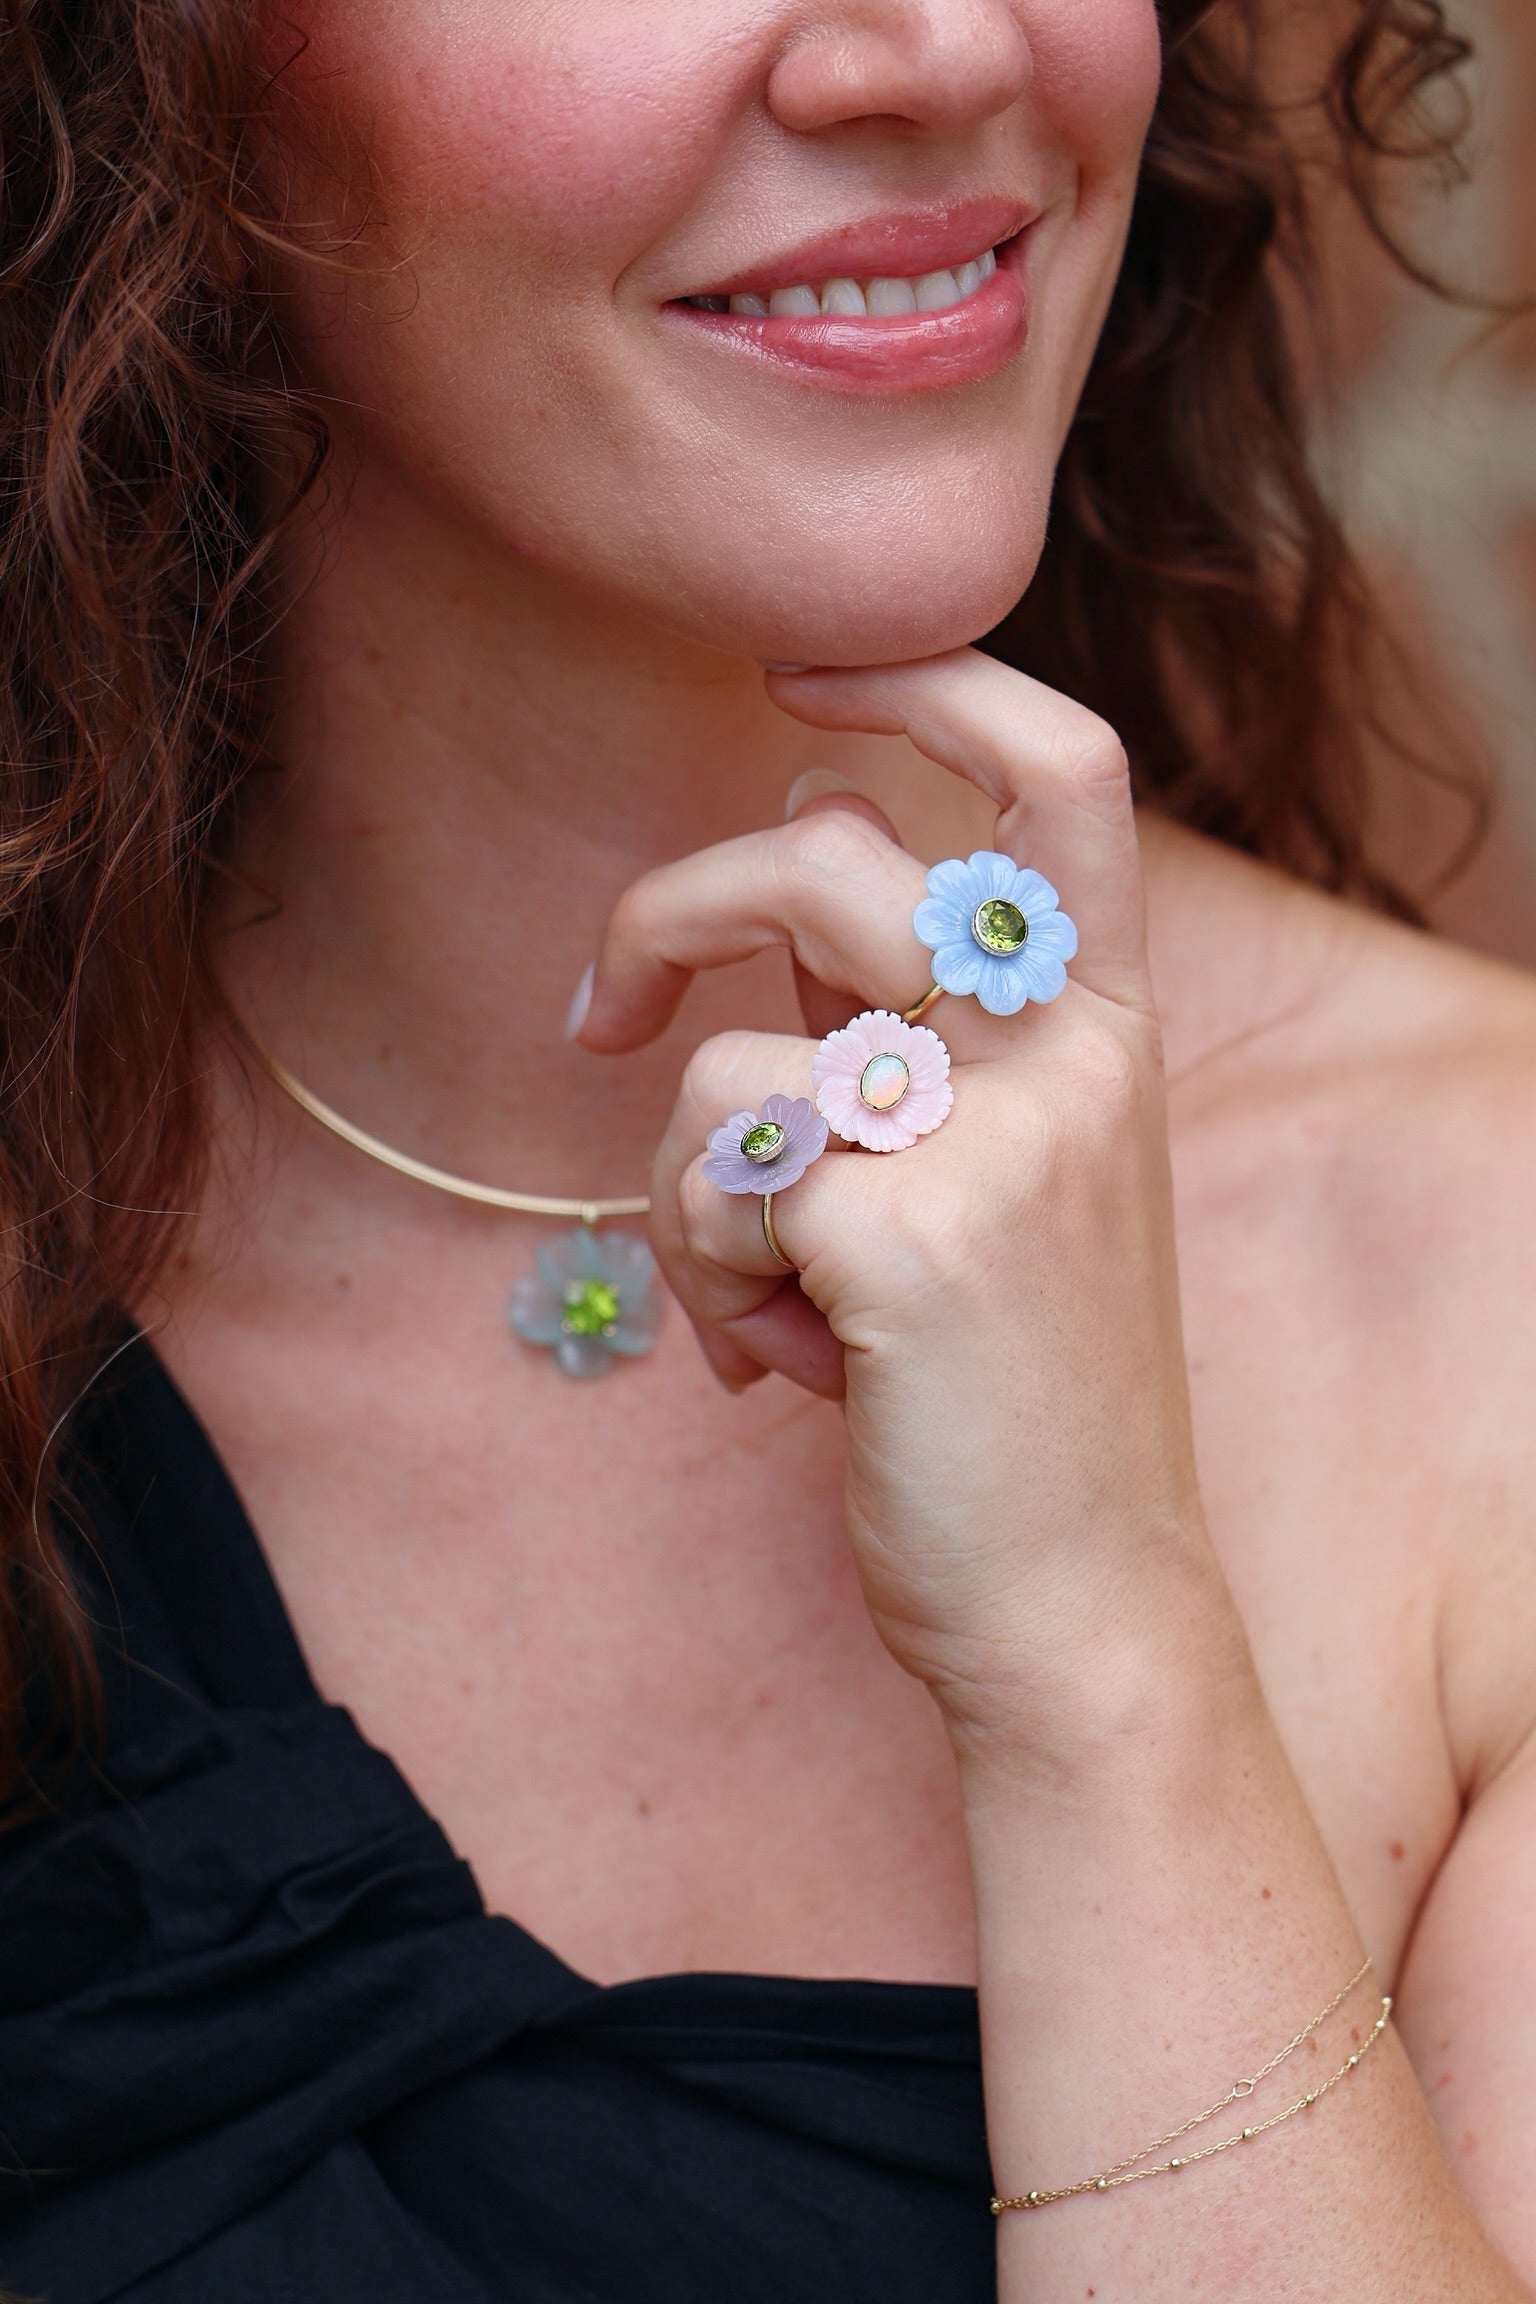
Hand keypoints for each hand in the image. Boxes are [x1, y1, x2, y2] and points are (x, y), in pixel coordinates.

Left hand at [577, 648, 1229, 1755]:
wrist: (1083, 1602)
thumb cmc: (1016, 1390)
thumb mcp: (1004, 1178)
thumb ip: (916, 1028)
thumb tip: (798, 868)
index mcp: (1104, 1025)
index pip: (1059, 768)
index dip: (926, 682)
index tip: (800, 676)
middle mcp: (1069, 1057)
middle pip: (819, 859)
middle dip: (668, 911)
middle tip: (600, 1010)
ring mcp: (997, 1143)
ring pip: (726, 1060)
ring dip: (686, 1188)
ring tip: (756, 1290)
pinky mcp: (909, 1241)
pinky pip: (712, 1194)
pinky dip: (707, 1281)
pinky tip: (777, 1369)